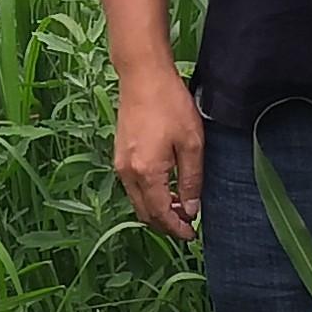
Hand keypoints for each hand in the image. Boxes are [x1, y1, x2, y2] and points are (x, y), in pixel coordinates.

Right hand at [113, 62, 204, 242]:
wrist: (143, 76)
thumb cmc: (170, 105)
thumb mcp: (192, 144)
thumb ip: (191, 180)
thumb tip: (191, 209)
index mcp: (146, 173)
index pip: (160, 214)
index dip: (176, 229)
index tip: (191, 235)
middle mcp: (128, 173)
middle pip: (144, 213)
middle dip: (166, 224)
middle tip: (188, 224)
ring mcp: (120, 164)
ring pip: (138, 201)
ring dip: (157, 209)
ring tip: (181, 206)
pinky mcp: (119, 154)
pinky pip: (133, 186)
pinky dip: (149, 195)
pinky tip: (166, 187)